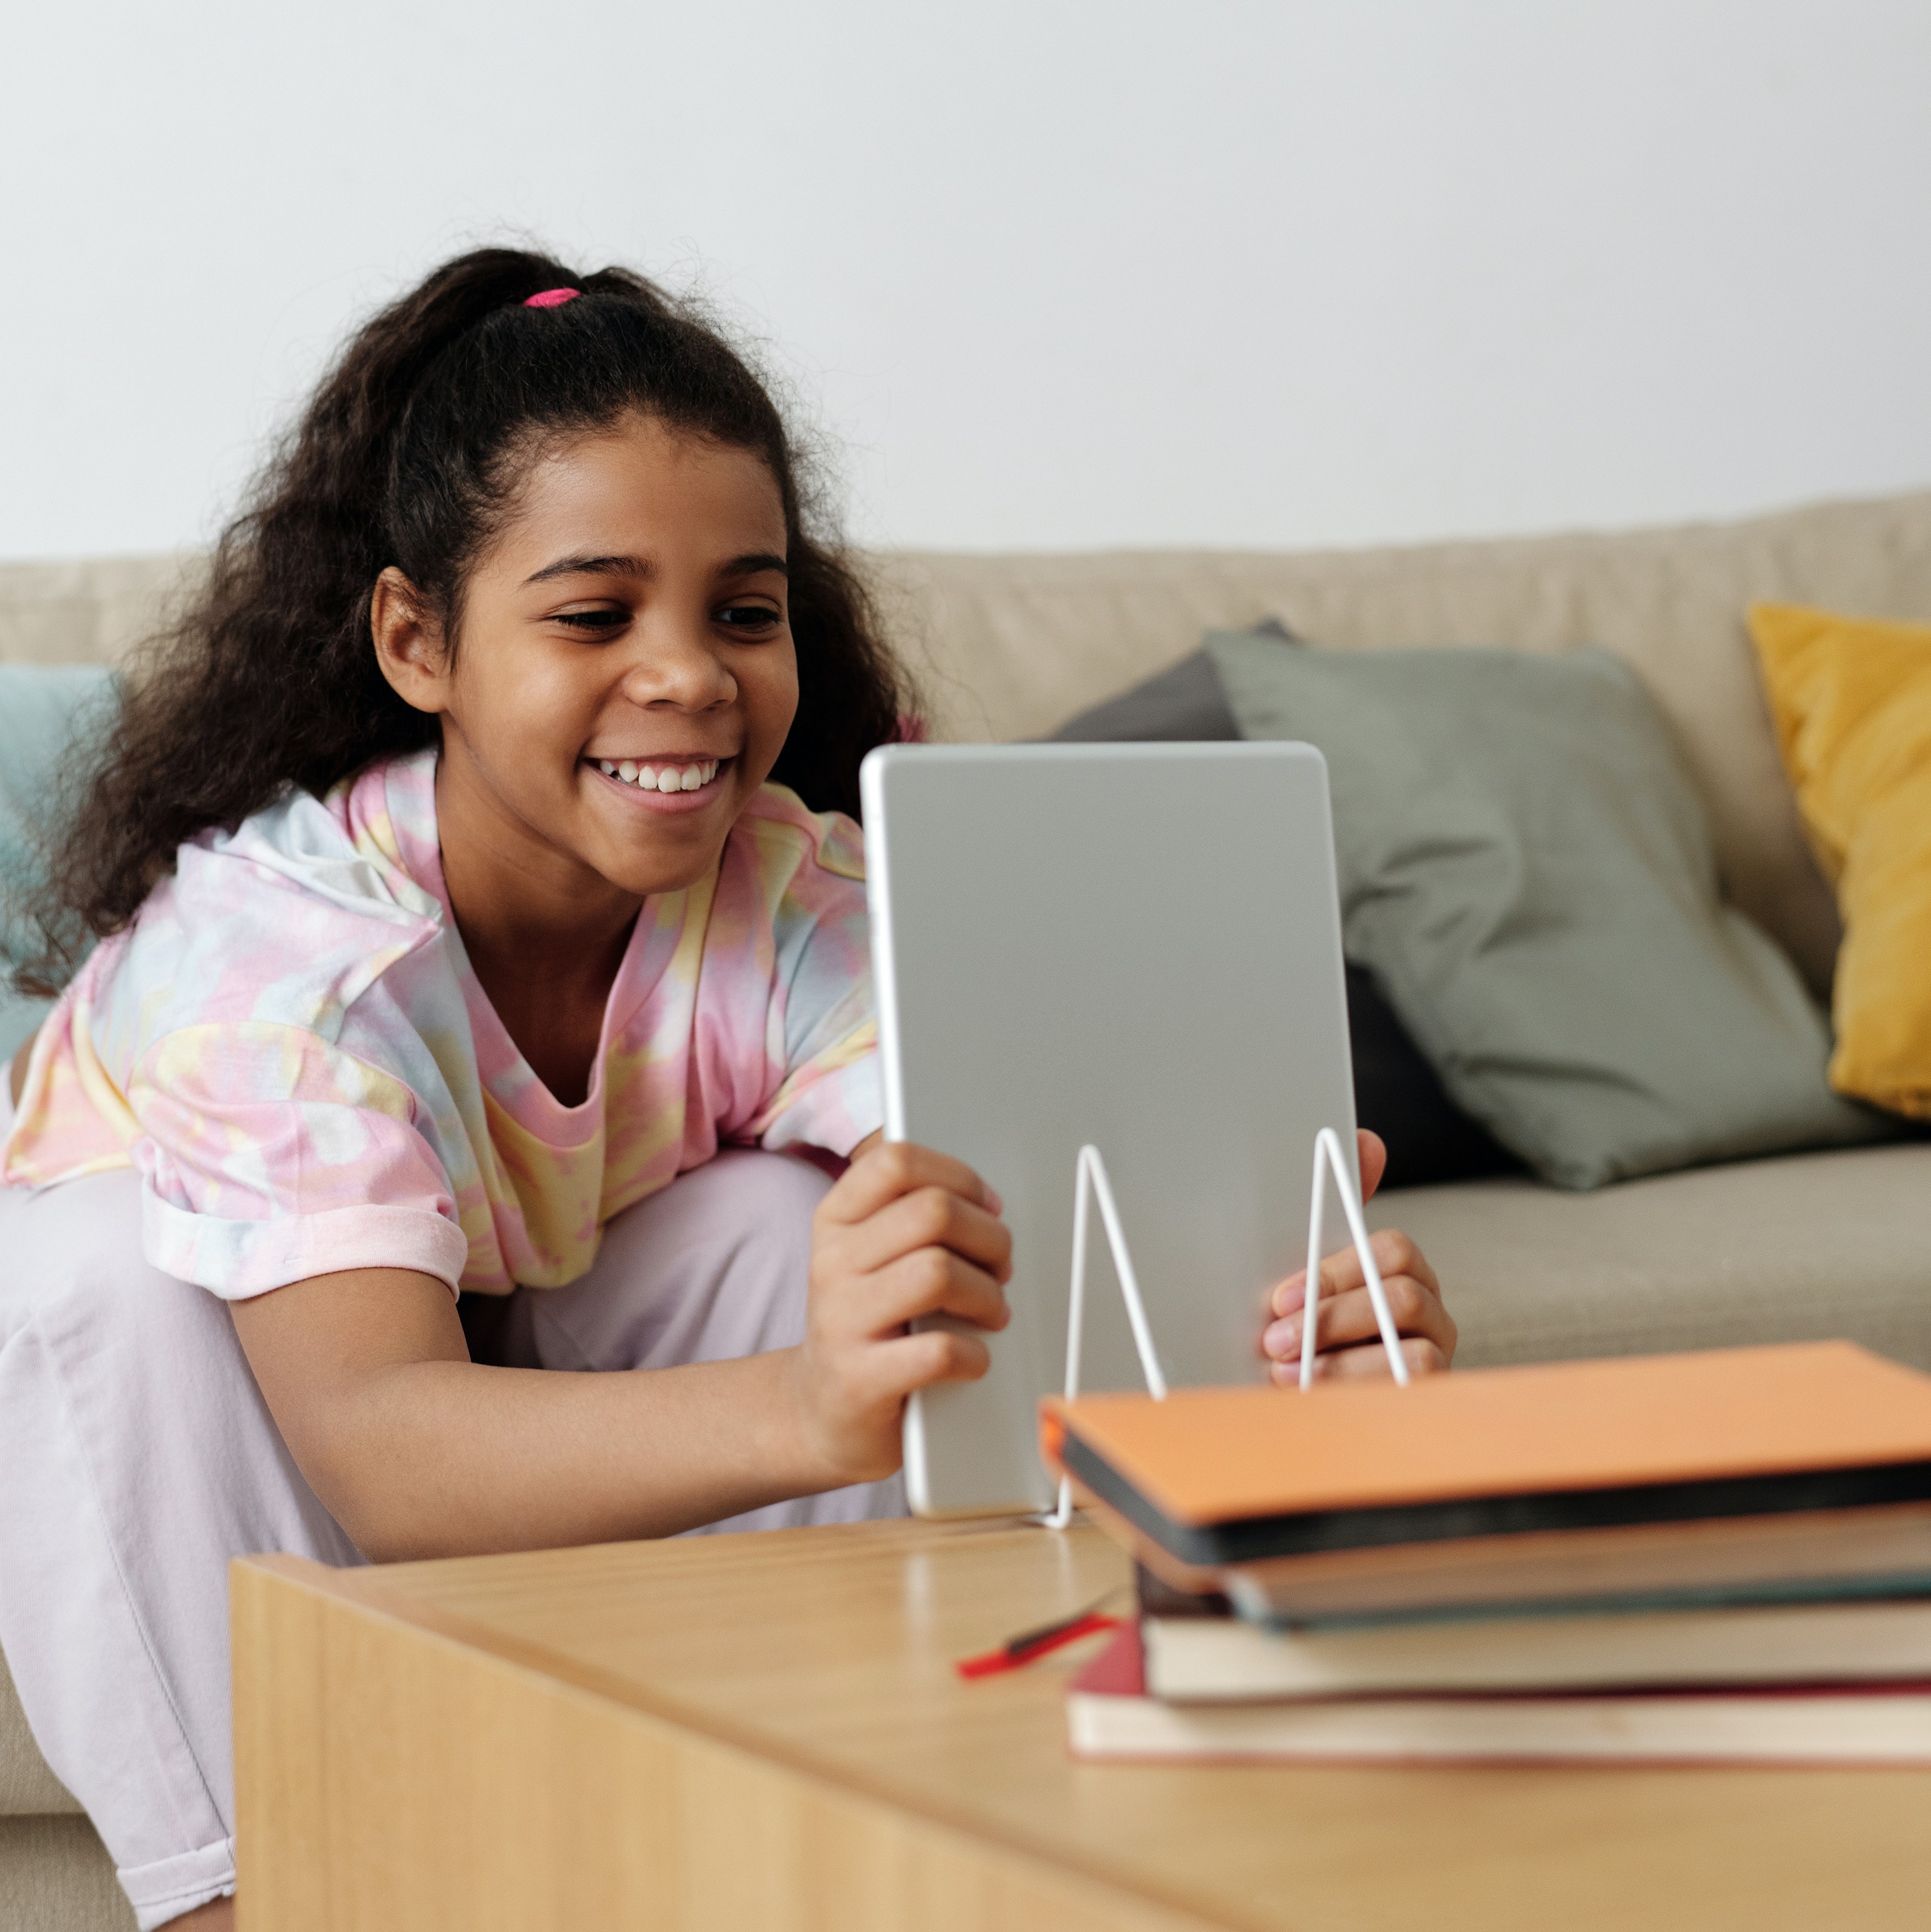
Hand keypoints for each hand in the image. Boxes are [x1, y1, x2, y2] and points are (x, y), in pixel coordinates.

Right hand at [785, 1140, 1012, 1484]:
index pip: (895, 1162)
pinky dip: (974, 1355)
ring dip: (987, 1294)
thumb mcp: (870, 1257)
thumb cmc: (865, 1324)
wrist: (821, 1411)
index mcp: (835, 1221)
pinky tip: (972, 1358)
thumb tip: (987, 1205)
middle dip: (989, 1237)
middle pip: (933, 1212)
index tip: (986, 1205)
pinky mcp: (861, 1379)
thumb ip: (913, 1219)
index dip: (957, 1176)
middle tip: (1001, 1266)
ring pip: (939, 1272)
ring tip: (991, 1312)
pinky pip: (939, 1351)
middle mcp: (831, 1263)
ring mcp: (841, 1322)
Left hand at [1259, 1129, 1455, 1381]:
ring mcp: (1436, 1355)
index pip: (1391, 1250)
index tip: (1280, 1298)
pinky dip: (1355, 1390)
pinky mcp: (1431, 1396)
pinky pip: (1410, 1387)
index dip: (1333, 1273)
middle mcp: (1428, 1310)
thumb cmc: (1304, 1329)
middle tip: (1274, 1338)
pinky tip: (1312, 1397)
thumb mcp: (1304, 1278)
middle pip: (1401, 1296)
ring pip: (1407, 1346)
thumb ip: (1328, 1219)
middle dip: (1332, 1317)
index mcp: (1398, 1272)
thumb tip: (1368, 1142)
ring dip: (1339, 1360)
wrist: (1296, 1397)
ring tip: (1285, 1373)